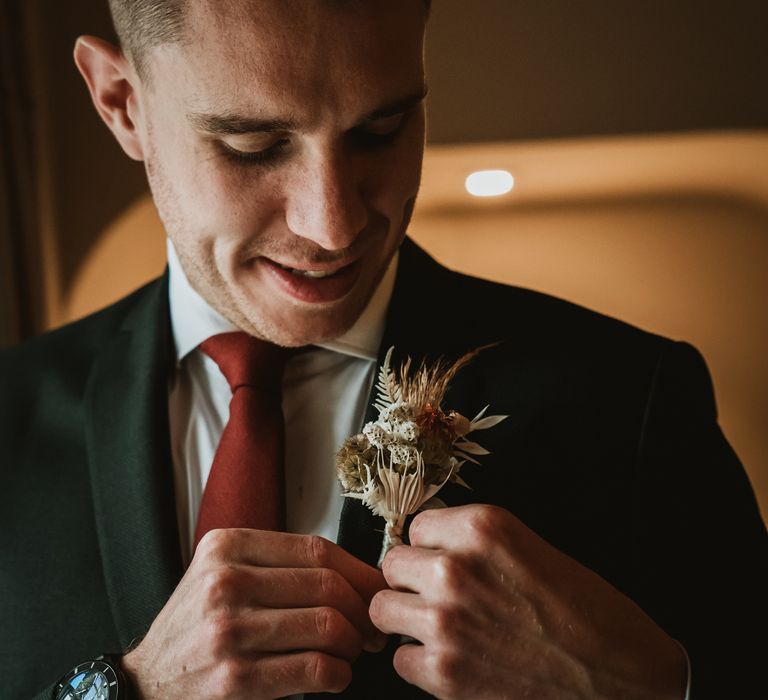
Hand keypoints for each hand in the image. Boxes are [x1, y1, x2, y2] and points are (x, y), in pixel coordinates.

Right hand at [122, 528, 386, 698]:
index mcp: (227, 547)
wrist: (145, 684)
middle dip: (363, 610)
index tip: (376, 589)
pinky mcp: (234, 679)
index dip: (359, 571)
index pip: (316, 549)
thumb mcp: (222, 575)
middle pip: (327, 585)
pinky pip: (313, 668)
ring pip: (326, 625)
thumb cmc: (194, 628)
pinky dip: (337, 674)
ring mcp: (228, 631)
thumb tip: (354, 575)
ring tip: (352, 651)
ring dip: (353, 644)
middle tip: (372, 628)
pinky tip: (334, 675)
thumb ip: (276, 565)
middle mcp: (226, 582)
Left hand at [370, 504, 686, 699]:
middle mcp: (456, 569)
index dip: (430, 547)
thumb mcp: (530, 547)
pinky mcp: (444, 674)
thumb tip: (431, 545)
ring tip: (437, 626)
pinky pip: (401, 659)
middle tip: (437, 595)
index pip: (416, 526)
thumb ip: (475, 542)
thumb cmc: (587, 611)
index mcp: (482, 528)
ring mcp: (445, 622)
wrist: (622, 676)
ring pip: (383, 609)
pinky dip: (420, 662)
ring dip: (406, 618)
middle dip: (411, 580)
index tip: (442, 561)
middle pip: (392, 565)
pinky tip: (452, 660)